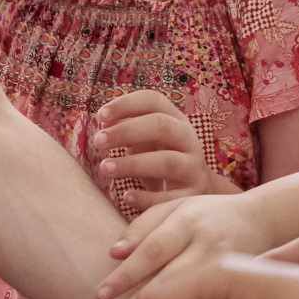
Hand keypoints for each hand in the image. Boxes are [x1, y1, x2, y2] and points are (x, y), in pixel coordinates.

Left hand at [92, 91, 236, 210]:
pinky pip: (170, 197)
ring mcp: (193, 168)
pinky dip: (147, 197)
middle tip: (98, 141)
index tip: (100, 117)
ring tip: (104, 169)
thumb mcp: (150, 140)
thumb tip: (103, 122)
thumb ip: (128, 128)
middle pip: (161, 126)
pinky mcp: (192, 195)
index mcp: (175, 120)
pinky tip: (126, 197)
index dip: (126, 104)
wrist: (199, 191)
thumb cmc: (163, 159)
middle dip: (126, 131)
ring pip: (166, 162)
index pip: (153, 101)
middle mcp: (188, 140)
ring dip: (132, 164)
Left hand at [96, 191, 276, 298]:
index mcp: (189, 222)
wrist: (263, 219)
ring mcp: (224, 269)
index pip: (153, 250)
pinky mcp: (235, 287)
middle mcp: (207, 245)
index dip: (127, 274)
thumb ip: (145, 225)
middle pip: (166, 280)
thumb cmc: (209, 213)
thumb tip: (114, 253)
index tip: (100, 296)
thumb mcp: (178, 206)